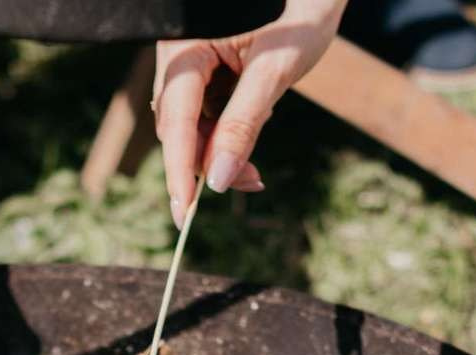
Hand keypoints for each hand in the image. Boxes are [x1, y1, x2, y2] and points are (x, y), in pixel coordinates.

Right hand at [153, 0, 347, 225]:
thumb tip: (219, 180)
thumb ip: (244, 124)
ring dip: (223, 148)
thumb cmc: (300, 14)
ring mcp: (191, 63)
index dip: (179, 169)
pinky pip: (207, 112)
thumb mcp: (275, 71)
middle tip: (254, 181)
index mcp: (186, 45)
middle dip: (210, 160)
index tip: (184, 213)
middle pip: (179, 126)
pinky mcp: (206, 70)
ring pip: (193, 124)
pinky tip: (257, 119)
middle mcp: (179, 53)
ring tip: (260, 151)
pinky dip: (229, 130)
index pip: (175, 118)